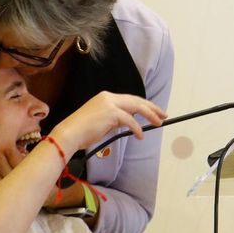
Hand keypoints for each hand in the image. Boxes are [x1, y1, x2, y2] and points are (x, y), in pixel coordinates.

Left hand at [0, 148, 65, 208]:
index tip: (6, 148)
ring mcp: (16, 193)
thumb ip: (30, 158)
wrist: (48, 197)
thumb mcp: (40, 166)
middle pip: (10, 172)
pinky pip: (0, 196)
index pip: (21, 164)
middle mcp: (23, 184)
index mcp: (32, 174)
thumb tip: (19, 148)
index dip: (12, 155)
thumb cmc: (41, 177)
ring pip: (3, 184)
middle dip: (1, 163)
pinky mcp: (10, 200)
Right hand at [47, 92, 165, 153]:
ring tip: (159, 123)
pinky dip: (137, 128)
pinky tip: (140, 135)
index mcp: (105, 97)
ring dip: (150, 115)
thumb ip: (114, 119)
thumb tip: (128, 122)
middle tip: (164, 115)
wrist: (69, 134)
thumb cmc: (82, 132)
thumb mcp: (101, 122)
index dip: (144, 105)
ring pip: (136, 106)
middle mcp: (108, 97)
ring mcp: (109, 104)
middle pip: (136, 100)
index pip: (130, 99)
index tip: (155, 111)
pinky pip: (130, 120)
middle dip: (152, 108)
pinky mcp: (111, 113)